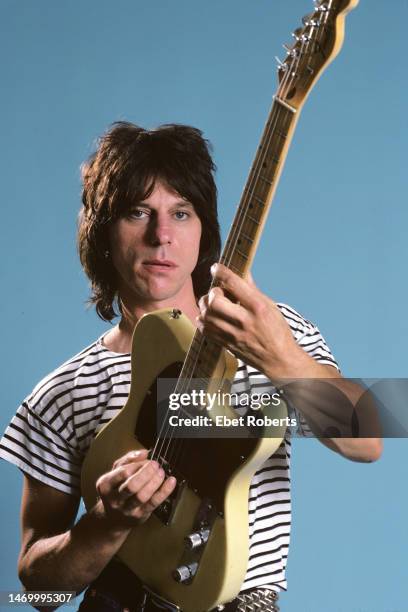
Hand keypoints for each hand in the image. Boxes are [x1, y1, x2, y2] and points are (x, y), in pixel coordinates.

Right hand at [95, 449, 176, 528]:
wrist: (112, 518)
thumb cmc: (116, 490)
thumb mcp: (116, 472)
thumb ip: (129, 459)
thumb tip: (143, 453)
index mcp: (106, 484)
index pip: (123, 472)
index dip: (137, 464)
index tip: (147, 460)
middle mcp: (115, 499)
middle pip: (131, 485)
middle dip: (146, 473)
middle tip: (155, 465)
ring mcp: (127, 509)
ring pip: (142, 496)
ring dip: (155, 481)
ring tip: (161, 472)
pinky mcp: (140, 515)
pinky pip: (153, 503)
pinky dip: (164, 491)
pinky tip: (171, 482)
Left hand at [196, 263, 305, 379]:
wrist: (278, 359)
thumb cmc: (277, 332)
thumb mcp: (270, 306)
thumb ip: (252, 289)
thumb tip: (243, 271)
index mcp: (258, 307)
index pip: (233, 283)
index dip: (221, 272)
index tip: (216, 268)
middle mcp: (245, 321)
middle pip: (215, 301)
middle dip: (212, 293)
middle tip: (218, 293)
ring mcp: (234, 335)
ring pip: (207, 315)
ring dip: (206, 306)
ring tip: (213, 304)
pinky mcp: (226, 344)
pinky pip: (205, 329)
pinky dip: (204, 320)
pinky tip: (211, 317)